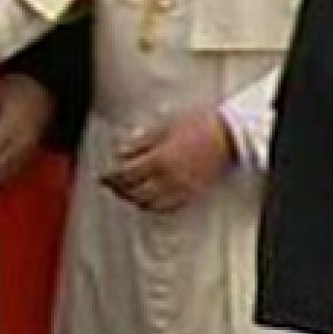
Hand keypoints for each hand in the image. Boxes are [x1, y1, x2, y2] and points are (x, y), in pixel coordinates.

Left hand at [100, 108, 233, 213]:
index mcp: (159, 161)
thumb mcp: (164, 126)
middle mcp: (168, 180)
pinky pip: (167, 207)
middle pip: (135, 193)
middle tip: (111, 185)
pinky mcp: (192, 195)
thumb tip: (122, 152)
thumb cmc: (200, 126)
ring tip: (127, 193)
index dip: (111, 177)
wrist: (228, 136)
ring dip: (134, 200)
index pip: (127, 176)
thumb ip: (141, 142)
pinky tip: (150, 200)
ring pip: (150, 204)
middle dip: (120, 190)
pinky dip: (153, 206)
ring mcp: (181, 190)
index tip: (103, 176)